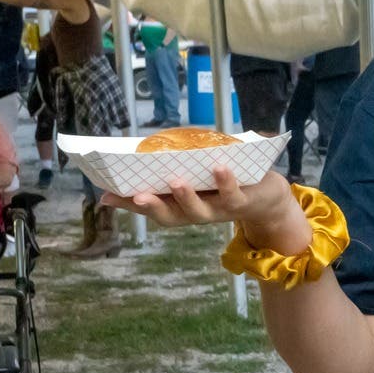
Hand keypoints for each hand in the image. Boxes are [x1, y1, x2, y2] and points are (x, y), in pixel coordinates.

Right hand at [102, 165, 306, 250]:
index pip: (150, 207)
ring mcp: (219, 210)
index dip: (127, 204)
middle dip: (152, 206)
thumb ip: (171, 173)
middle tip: (136, 195)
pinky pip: (232, 194)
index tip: (106, 195)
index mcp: (181, 207)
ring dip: (186, 197)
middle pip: (170, 216)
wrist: (267, 198)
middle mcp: (196, 213)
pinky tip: (219, 167)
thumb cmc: (224, 183)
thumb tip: (148, 156)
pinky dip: (225, 181)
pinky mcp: (242, 201)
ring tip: (174, 181)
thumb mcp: (196, 177)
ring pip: (199, 210)